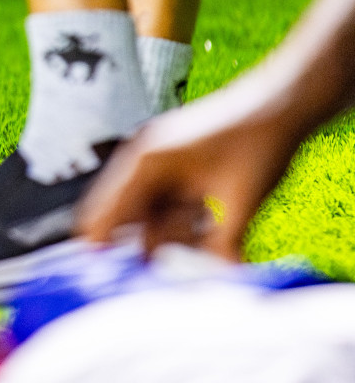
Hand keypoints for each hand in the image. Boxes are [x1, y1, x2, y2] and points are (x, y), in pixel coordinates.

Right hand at [77, 86, 303, 259]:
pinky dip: (180, 218)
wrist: (283, 102)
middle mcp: (144, 158)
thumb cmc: (258, 142)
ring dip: (167, 231)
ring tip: (200, 237)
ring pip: (148, 209)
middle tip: (156, 268)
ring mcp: (159, 158)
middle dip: (139, 241)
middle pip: (123, 212)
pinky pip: (165, 199)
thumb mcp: (241, 202)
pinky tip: (204, 225)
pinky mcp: (177, 161)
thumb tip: (214, 280)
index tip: (99, 272)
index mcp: (146, 162)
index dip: (100, 243)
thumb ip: (221, 246)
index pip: (106, 211)